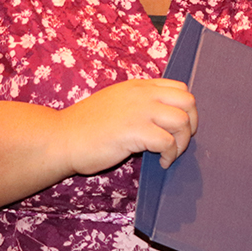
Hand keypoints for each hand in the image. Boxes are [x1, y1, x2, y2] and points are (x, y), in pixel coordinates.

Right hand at [58, 78, 196, 174]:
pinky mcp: (134, 131)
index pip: (179, 87)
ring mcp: (139, 111)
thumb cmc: (85, 127)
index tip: (178, 127)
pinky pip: (168, 141)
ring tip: (169, 155)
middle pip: (187, 101)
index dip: (186, 109)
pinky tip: (160, 163)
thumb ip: (138, 104)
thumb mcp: (116, 103)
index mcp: (138, 87)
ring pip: (182, 121)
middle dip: (191, 124)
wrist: (60, 138)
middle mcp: (142, 95)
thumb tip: (163, 118)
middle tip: (179, 142)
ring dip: (182, 143)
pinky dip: (170, 155)